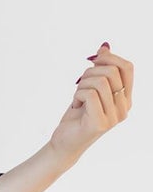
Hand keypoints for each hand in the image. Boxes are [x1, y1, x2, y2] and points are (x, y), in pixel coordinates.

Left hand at [49, 41, 133, 164]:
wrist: (64, 144)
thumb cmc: (77, 116)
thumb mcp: (89, 89)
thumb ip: (100, 70)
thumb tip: (104, 47)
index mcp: (125, 98)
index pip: (127, 67)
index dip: (110, 58)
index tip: (94, 61)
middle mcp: (123, 108)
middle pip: (112, 71)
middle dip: (91, 72)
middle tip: (80, 84)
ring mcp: (113, 117)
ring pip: (100, 81)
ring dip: (82, 85)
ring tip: (78, 97)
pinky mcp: (99, 123)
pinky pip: (89, 94)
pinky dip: (77, 95)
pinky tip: (75, 106)